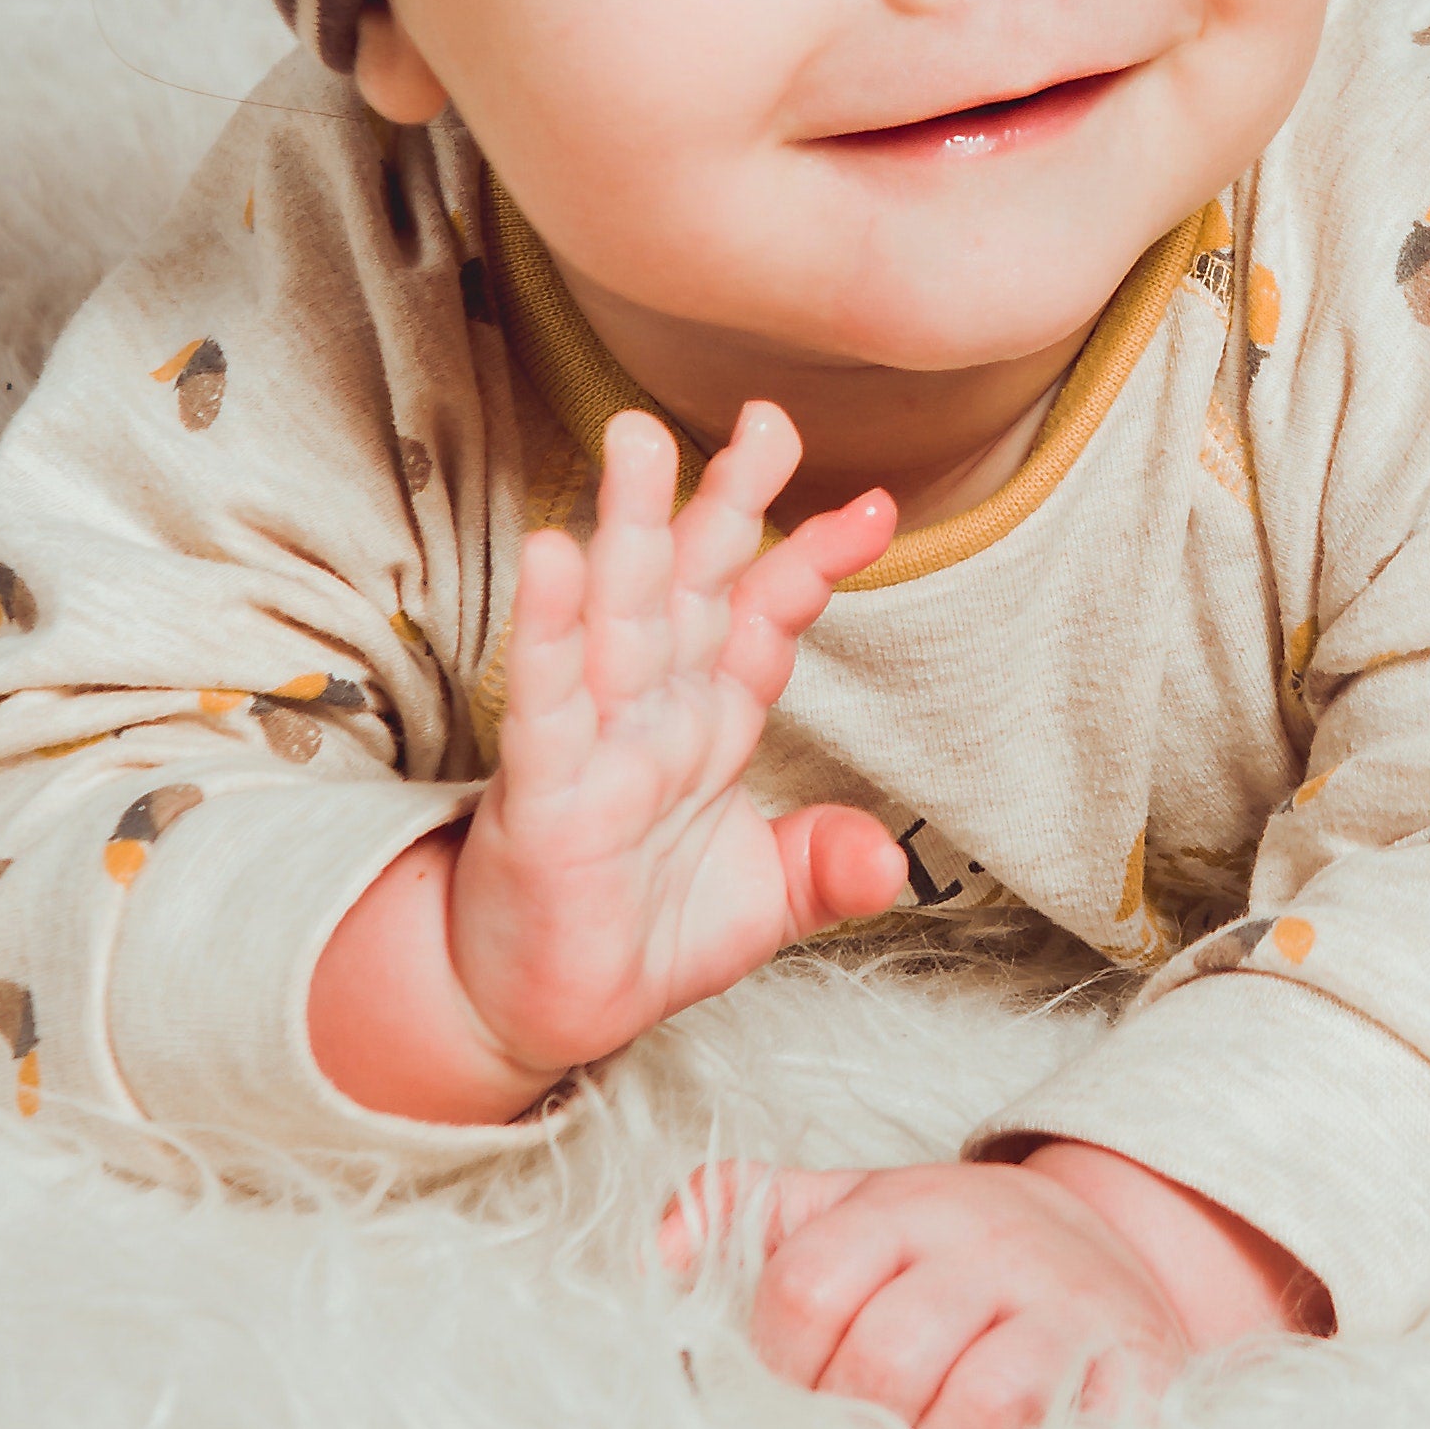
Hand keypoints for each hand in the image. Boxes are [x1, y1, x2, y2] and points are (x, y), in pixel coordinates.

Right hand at [309, 403, 906, 1120]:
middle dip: (725, 501)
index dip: (814, 560)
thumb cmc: (640, 937)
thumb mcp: (763, 905)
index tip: (874, 506)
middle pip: (693, 587)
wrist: (538, 1013)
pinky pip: (548, 702)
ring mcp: (596, 746)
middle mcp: (654, 715)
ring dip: (630, 529)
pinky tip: (555, 555)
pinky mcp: (543, 794)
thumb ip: (827, 868)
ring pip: (619, 620)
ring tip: (639, 440)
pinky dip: (552, 630)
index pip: (765, 620)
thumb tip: (891, 860)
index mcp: (710, 723)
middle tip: (766, 415)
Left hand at [670, 1141, 1328, 1428]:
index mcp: (906, 1205)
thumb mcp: (852, 1212)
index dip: (780, 1362)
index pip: (804, 1287)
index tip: (798, 1386)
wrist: (1117, 1254)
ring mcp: (1069, 1309)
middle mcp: (990, 1243)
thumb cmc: (954, 1256)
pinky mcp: (1134, 1374)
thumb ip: (745, 1217)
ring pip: (974, 1408)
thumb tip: (653, 1254)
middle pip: (883, 1359)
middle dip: (850, 1424)